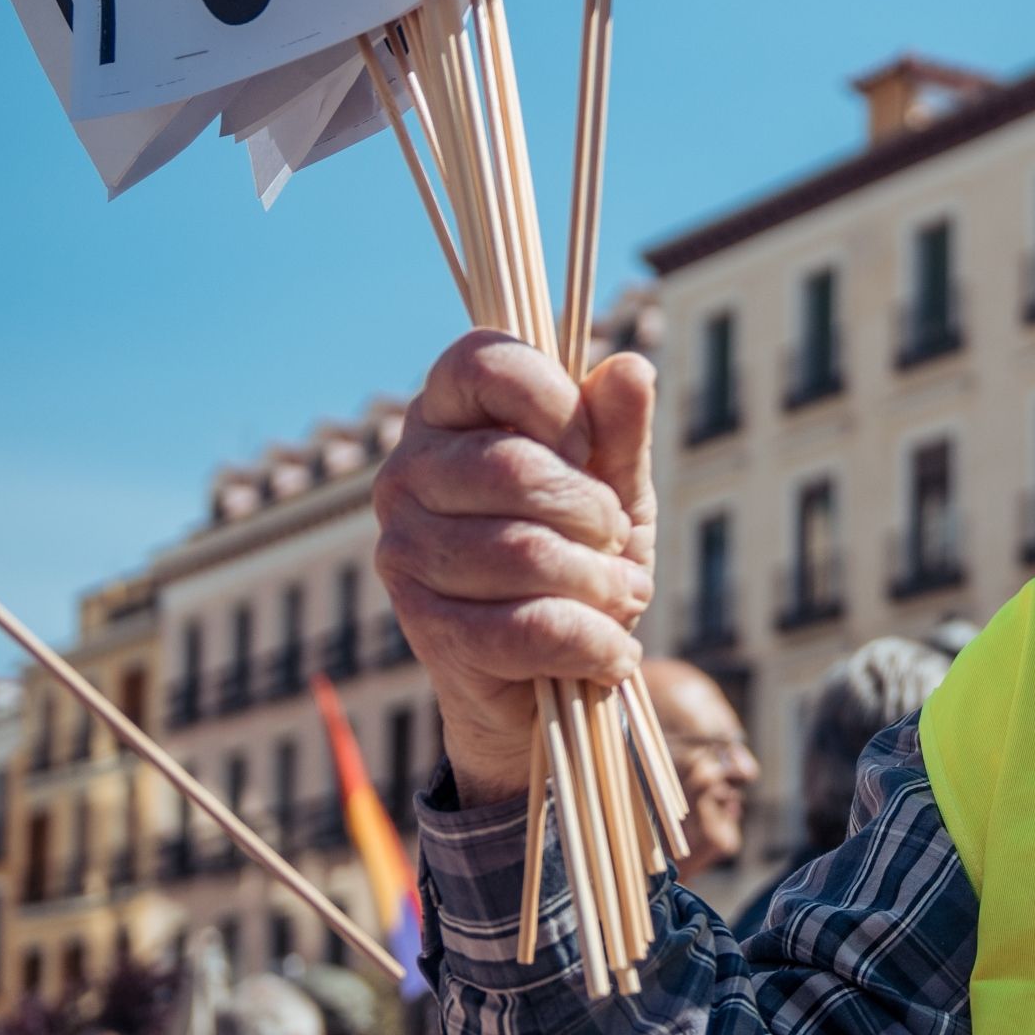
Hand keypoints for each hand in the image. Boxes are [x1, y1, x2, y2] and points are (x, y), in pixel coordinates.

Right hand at [374, 333, 656, 802]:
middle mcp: (407, 474)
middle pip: (509, 466)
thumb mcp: (610, 485)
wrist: (545, 672)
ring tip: (622, 593)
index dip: (554, 400)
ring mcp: (405, 551)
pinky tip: (614, 648)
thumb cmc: (577, 553)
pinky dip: (591, 640)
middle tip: (616, 539)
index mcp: (446, 415)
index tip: (587, 448)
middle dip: (592, 510)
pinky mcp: (425, 629)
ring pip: (522, 552)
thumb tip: (629, 367)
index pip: (482, 362)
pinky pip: (526, 627)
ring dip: (599, 581)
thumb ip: (618, 430)